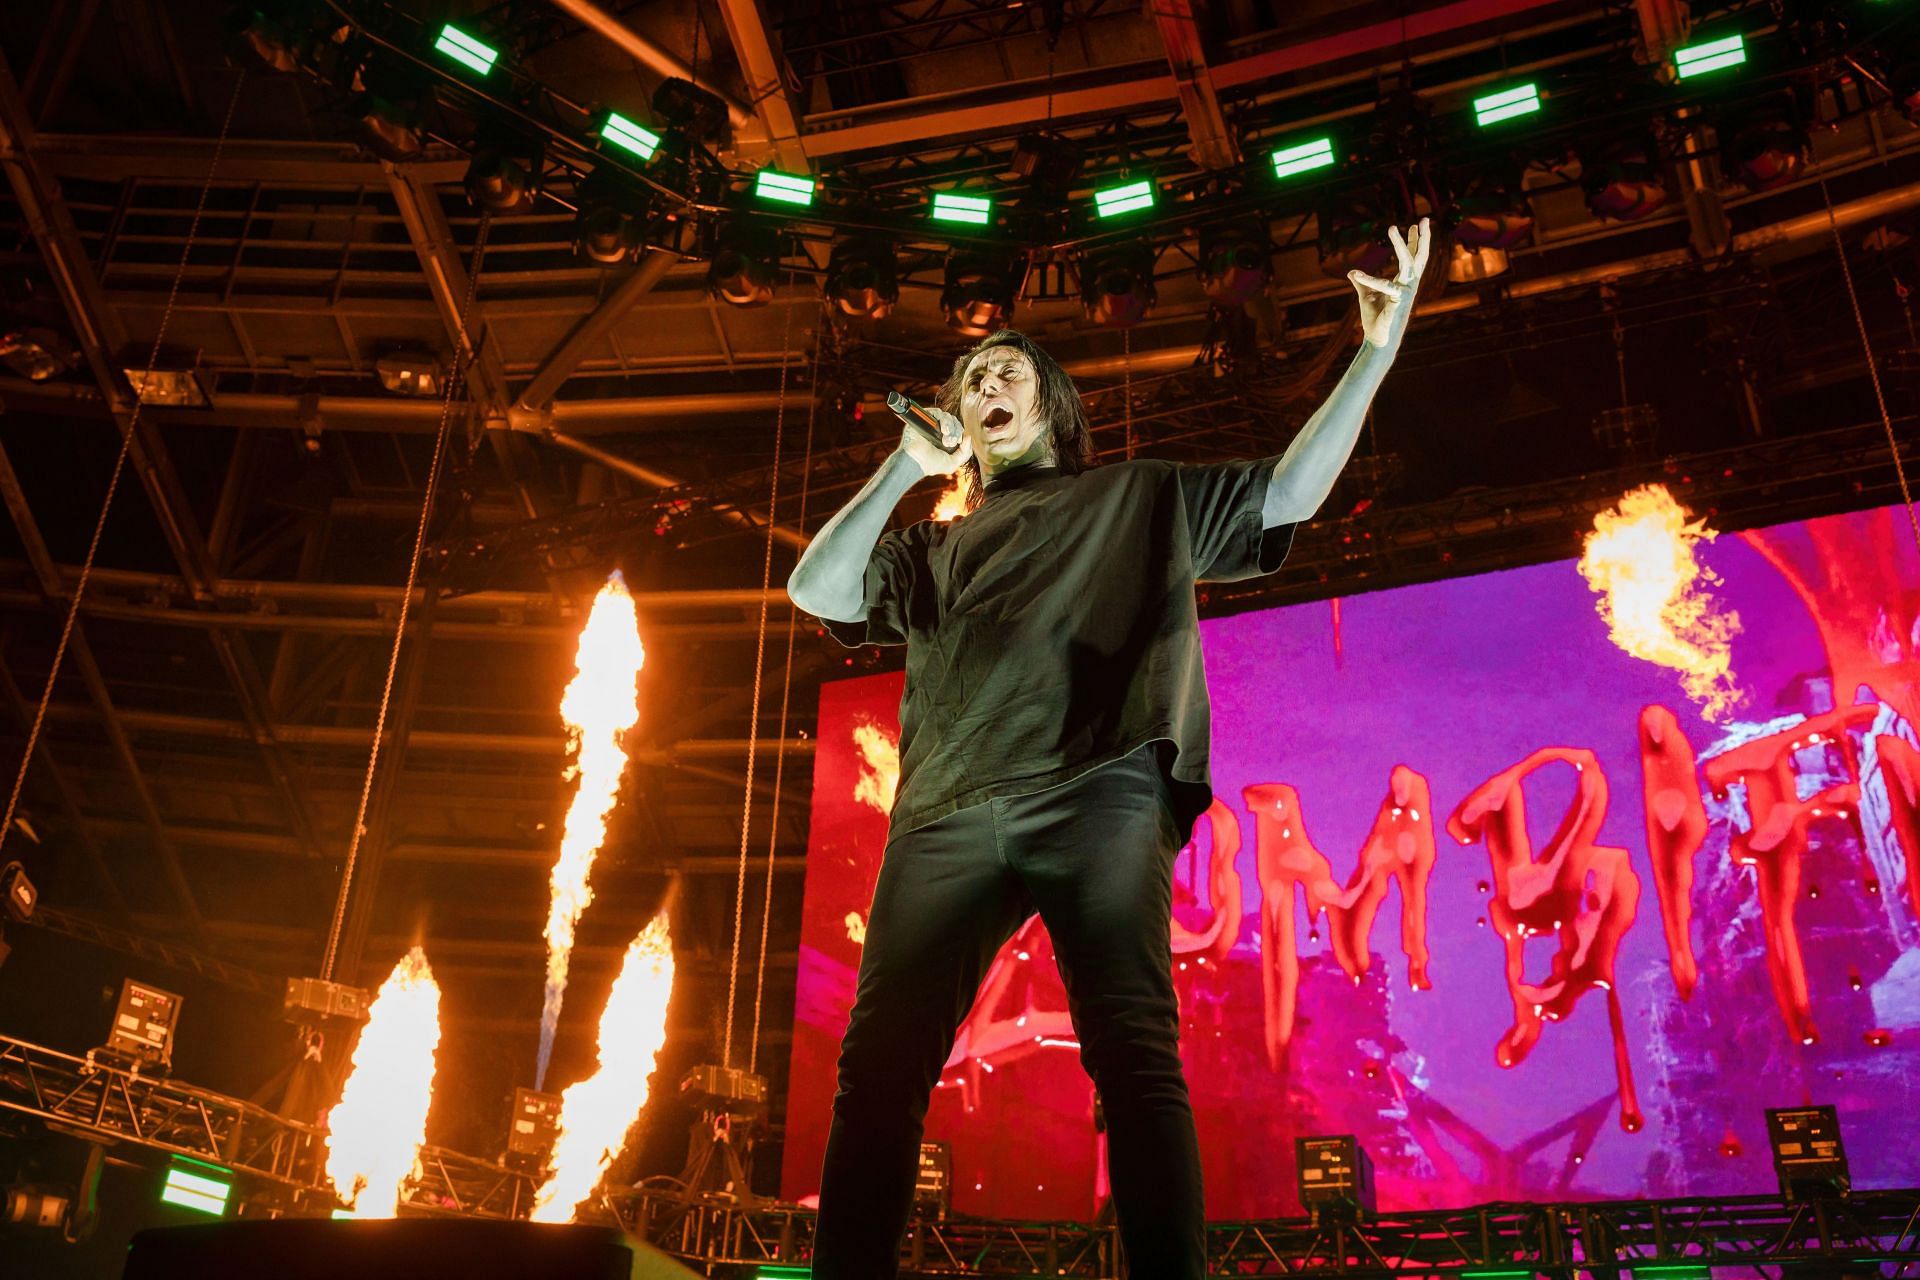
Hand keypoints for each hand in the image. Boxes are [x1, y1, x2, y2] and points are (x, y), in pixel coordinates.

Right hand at [896, 405, 971, 477]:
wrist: (916, 461)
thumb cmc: (932, 464)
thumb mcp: (953, 463)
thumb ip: (965, 452)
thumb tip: (969, 436)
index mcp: (947, 440)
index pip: (959, 430)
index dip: (961, 434)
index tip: (958, 443)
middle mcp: (939, 431)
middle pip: (955, 422)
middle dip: (956, 432)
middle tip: (951, 442)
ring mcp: (932, 424)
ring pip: (948, 416)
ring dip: (951, 426)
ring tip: (946, 438)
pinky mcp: (925, 418)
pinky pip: (938, 412)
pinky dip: (943, 420)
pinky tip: (943, 431)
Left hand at [1349, 216, 1429, 348]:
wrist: (1378, 339)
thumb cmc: (1375, 318)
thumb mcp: (1366, 295)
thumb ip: (1362, 282)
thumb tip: (1351, 271)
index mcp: (1403, 282)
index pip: (1412, 257)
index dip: (1414, 241)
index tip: (1415, 225)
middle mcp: (1408, 285)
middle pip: (1420, 257)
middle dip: (1424, 237)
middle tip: (1426, 218)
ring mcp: (1405, 293)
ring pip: (1408, 264)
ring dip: (1400, 245)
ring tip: (1392, 228)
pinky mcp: (1397, 302)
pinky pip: (1384, 287)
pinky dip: (1369, 281)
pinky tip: (1357, 274)